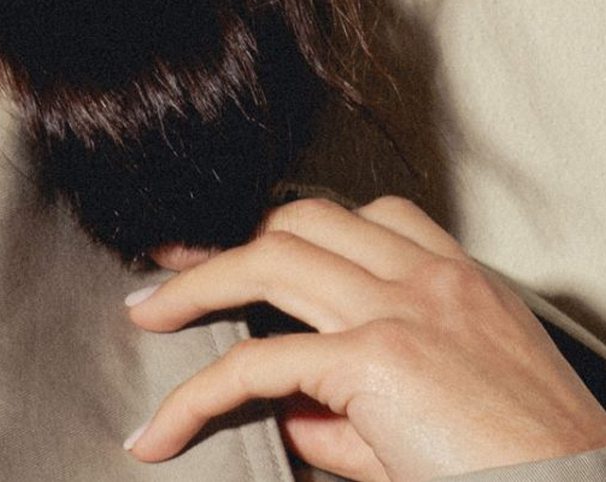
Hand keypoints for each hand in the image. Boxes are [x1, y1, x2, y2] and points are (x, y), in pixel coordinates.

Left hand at [123, 196, 605, 481]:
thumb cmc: (527, 471)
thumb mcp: (438, 419)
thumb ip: (353, 407)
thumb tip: (284, 411)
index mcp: (455, 278)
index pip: (359, 217)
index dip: (281, 228)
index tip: (232, 251)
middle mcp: (428, 277)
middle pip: (296, 223)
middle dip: (221, 247)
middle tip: (168, 274)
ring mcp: (402, 309)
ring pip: (266, 262)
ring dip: (191, 290)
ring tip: (147, 318)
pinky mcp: (378, 359)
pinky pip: (254, 364)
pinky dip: (194, 396)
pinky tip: (162, 430)